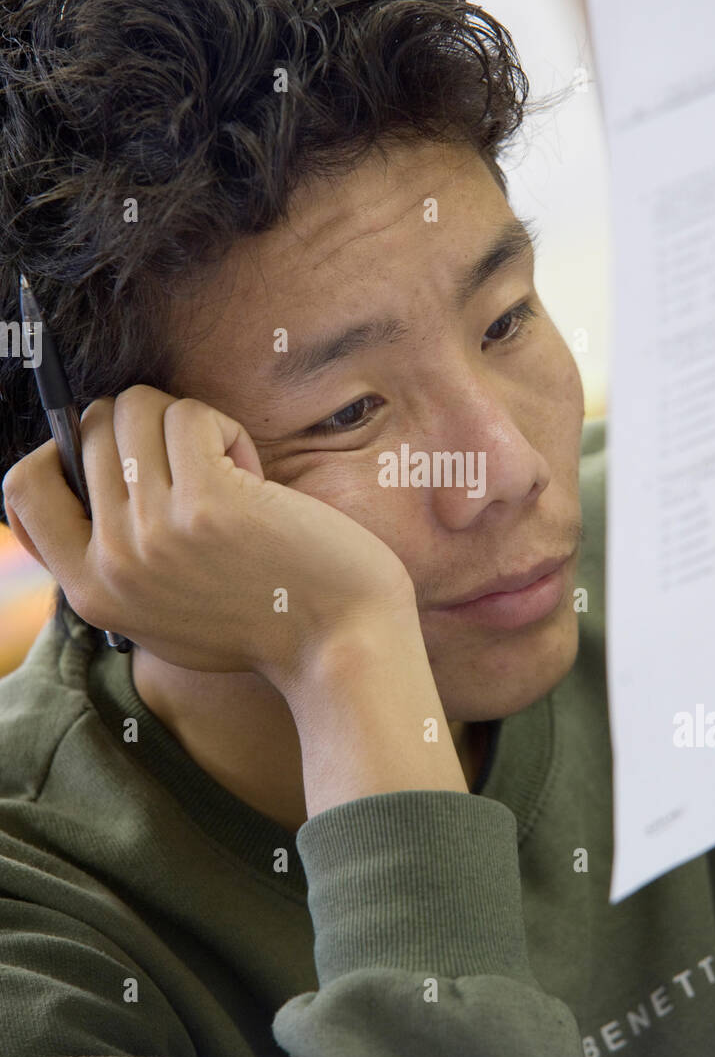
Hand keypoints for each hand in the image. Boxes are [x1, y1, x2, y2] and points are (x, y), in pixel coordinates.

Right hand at [3, 385, 416, 688]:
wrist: (339, 646)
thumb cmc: (264, 619)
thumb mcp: (161, 612)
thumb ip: (115, 560)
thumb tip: (83, 469)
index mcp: (90, 592)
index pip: (21, 490)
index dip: (61, 451)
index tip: (116, 456)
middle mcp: (110, 564)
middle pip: (88, 431)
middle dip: (147, 427)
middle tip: (197, 468)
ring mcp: (153, 533)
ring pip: (135, 409)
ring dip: (188, 423)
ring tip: (228, 471)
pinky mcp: (206, 503)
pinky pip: (189, 415)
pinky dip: (223, 427)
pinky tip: (253, 472)